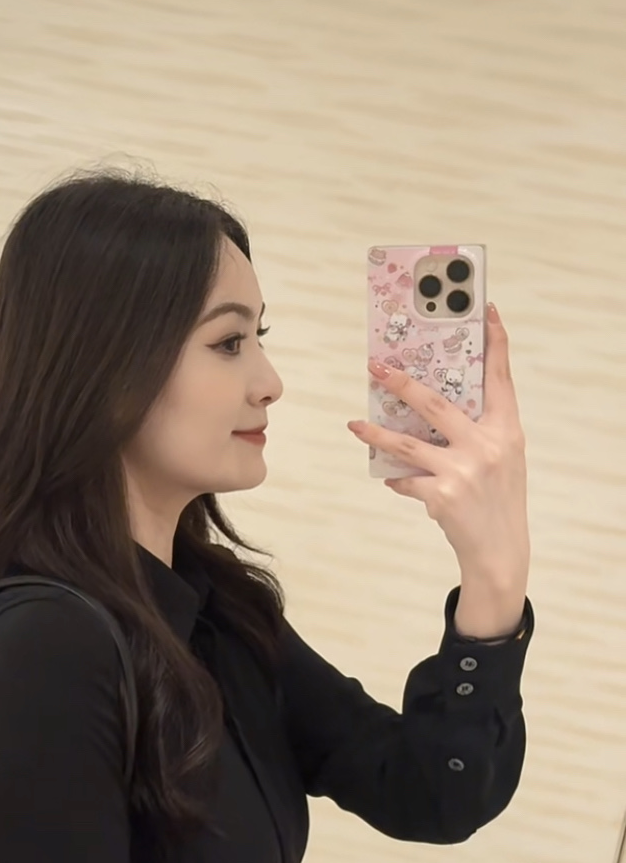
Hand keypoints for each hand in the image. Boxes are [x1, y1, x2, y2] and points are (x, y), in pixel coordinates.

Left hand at [347, 303, 529, 623]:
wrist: (499, 551)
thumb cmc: (498, 499)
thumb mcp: (502, 458)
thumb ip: (478, 431)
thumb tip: (430, 406)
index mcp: (507, 431)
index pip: (500, 379)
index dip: (495, 343)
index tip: (486, 311)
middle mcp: (487, 446)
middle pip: (436, 404)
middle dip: (402, 383)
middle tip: (375, 367)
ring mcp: (462, 470)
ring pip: (407, 442)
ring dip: (376, 432)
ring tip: (354, 424)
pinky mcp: (441, 495)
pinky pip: (405, 479)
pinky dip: (396, 479)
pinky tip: (391, 479)